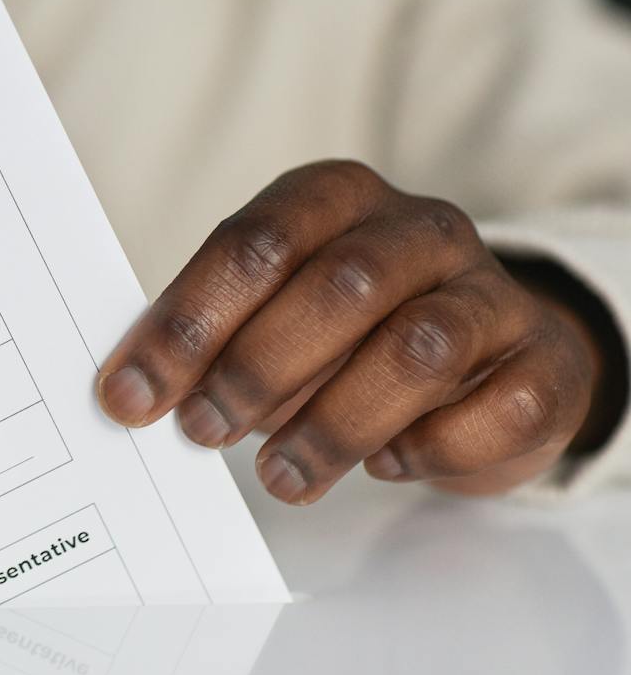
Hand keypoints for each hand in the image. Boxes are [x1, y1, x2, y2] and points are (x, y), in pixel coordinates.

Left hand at [96, 160, 610, 501]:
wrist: (484, 356)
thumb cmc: (348, 334)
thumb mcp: (274, 316)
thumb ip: (214, 341)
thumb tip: (139, 391)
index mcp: (334, 198)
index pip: (253, 244)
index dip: (187, 321)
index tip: (132, 393)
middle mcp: (418, 229)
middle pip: (338, 286)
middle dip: (256, 368)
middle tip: (205, 431)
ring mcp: (490, 292)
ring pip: (416, 348)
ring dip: (333, 423)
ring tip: (281, 476)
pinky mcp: (543, 362)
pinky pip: (496, 408)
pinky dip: (432, 447)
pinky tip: (385, 465)